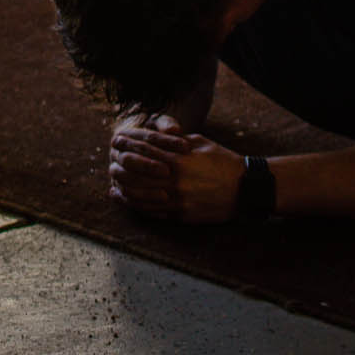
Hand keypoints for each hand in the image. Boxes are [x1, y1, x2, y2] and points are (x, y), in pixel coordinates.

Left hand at [108, 118, 245, 223]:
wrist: (244, 187)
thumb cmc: (221, 160)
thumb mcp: (198, 142)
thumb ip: (174, 141)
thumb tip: (155, 138)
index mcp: (178, 159)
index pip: (144, 153)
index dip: (127, 148)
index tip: (116, 145)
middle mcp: (175, 180)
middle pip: (137, 177)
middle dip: (121, 171)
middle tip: (110, 167)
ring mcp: (178, 200)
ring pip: (143, 198)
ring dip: (126, 193)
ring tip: (114, 188)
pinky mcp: (183, 216)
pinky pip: (155, 213)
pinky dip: (139, 208)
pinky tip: (131, 204)